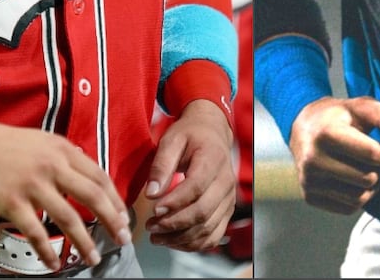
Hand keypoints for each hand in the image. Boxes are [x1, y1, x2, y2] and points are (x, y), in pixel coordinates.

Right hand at [0, 108, 130, 271]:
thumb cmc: (3, 143)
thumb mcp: (42, 140)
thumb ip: (64, 156)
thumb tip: (85, 173)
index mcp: (62, 149)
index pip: (99, 176)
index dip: (115, 199)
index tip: (124, 215)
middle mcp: (53, 165)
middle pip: (92, 196)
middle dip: (112, 220)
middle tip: (122, 237)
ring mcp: (33, 185)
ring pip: (69, 217)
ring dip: (84, 242)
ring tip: (94, 257)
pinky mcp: (12, 202)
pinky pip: (36, 232)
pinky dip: (48, 251)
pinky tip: (55, 263)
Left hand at [141, 99, 235, 251]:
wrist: (212, 134)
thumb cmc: (190, 135)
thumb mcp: (172, 139)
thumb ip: (161, 165)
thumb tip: (152, 193)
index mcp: (213, 159)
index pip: (196, 187)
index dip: (174, 202)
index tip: (153, 210)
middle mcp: (226, 181)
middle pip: (202, 211)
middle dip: (174, 224)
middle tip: (150, 227)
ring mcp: (229, 198)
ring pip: (208, 228)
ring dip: (180, 238)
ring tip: (157, 236)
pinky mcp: (226, 210)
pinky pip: (213, 235)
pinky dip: (194, 244)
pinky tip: (174, 241)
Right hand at [288, 96, 379, 213]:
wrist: (301, 128)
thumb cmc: (336, 117)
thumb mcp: (358, 107)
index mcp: (326, 133)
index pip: (370, 154)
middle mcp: (314, 158)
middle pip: (367, 179)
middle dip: (379, 170)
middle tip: (376, 160)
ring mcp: (309, 180)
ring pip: (359, 198)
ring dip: (371, 187)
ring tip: (367, 170)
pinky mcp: (309, 196)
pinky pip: (348, 208)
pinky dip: (358, 197)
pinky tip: (354, 180)